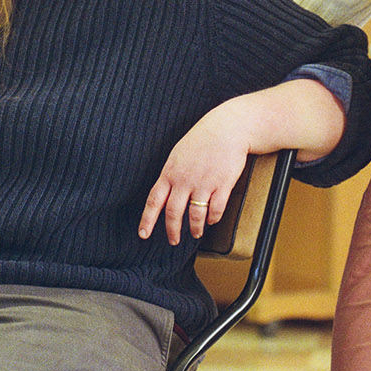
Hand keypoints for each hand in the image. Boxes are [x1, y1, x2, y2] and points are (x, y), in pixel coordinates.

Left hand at [139, 105, 250, 244]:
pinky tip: (213, 220)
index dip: (147, 220)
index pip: (154, 201)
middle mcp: (184, 180)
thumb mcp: (177, 156)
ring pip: (195, 215)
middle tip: (174, 241)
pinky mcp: (222, 184)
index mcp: (170, 173)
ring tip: (196, 233)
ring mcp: (204, 183)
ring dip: (195, 228)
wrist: (226, 129)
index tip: (143, 234)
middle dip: (172, 231)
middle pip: (173, 213)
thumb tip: (165, 195)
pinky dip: (213, 218)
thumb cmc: (202, 141)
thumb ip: (170, 176)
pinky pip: (216, 209)